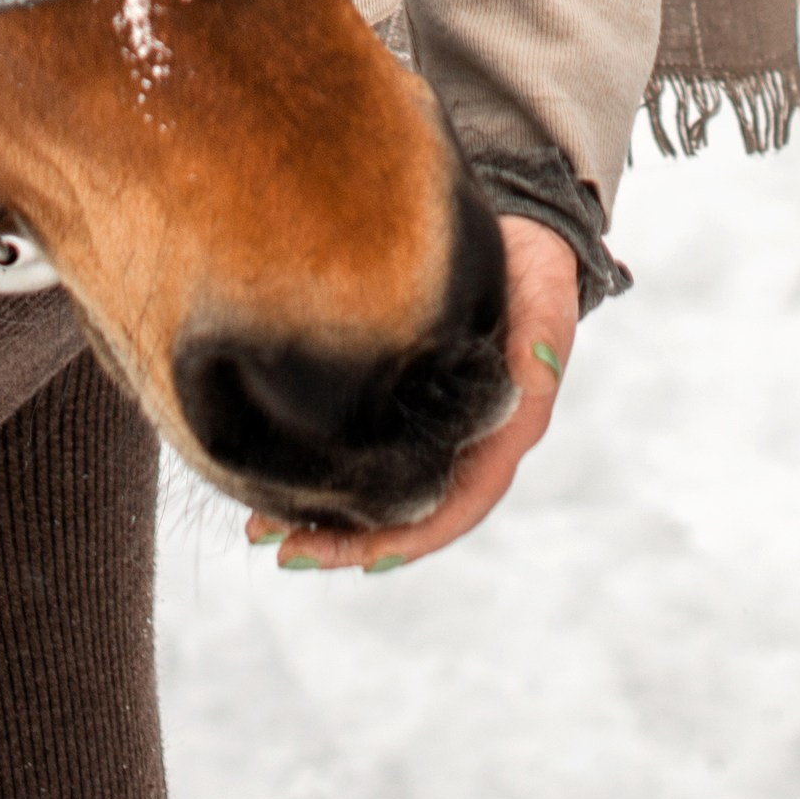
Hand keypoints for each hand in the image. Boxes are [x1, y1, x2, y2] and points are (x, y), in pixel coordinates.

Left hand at [246, 214, 580, 575]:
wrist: (513, 238)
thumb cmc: (531, 270)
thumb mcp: (543, 296)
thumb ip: (543, 334)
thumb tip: (538, 369)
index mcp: (501, 436)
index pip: (455, 508)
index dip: (409, 538)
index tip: (359, 560)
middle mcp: (461, 444)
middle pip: (402, 513)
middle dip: (345, 540)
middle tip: (283, 551)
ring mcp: (425, 425)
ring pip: (370, 487)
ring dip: (318, 513)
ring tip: (256, 528)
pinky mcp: (394, 398)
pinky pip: (353, 446)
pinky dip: (313, 465)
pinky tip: (266, 471)